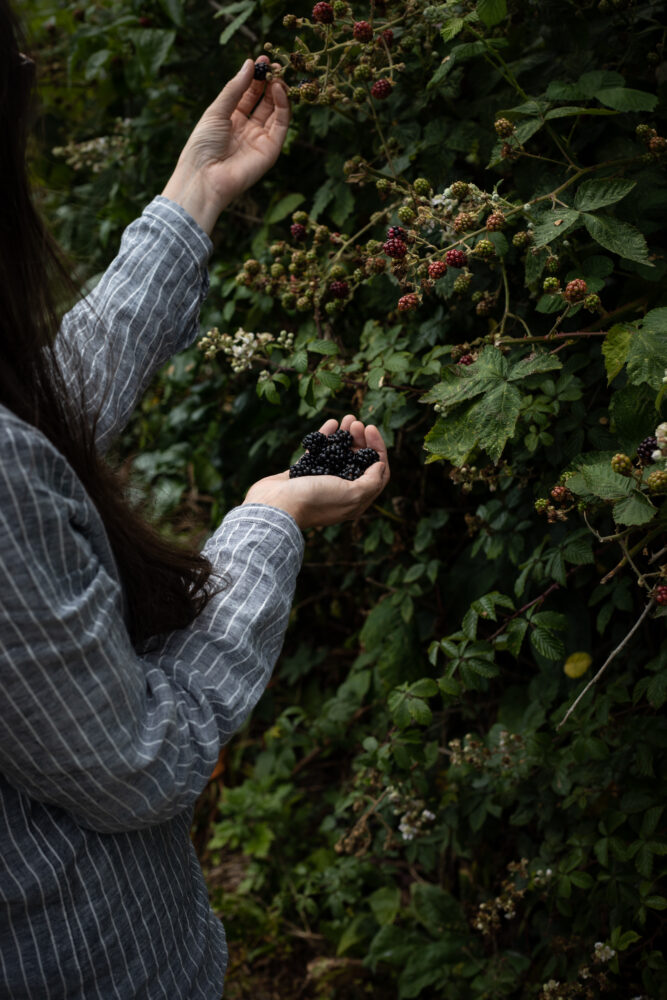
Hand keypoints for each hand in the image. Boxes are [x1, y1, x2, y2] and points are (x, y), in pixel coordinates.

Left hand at [162, 56, 289, 233]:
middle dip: (269, 81)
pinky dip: (283, 106)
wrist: (205, 177)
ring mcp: (260, 138)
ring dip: (278, 91)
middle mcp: (248, 128)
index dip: (255, 77)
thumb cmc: (203, 145)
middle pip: (264, 101)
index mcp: (231, 118)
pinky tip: (278, 89)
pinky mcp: (271, 149)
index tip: (261, 58)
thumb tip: (249, 64)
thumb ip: (235, 88)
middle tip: (273, 63)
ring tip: (277, 73)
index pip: (248, 94)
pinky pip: (281, 124)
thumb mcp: (216, 110)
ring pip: (276, 111)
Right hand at [242, 416, 389, 529]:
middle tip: (357, 423)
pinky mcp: (305, 472)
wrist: (276, 505)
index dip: (377, 449)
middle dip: (361, 440)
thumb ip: (371, 481)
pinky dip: (326, 437)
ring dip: (346, 435)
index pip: (377, 473)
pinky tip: (332, 423)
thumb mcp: (352, 495)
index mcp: (356, 500)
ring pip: (340, 454)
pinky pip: (320, 452)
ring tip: (348, 417)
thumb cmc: (315, 501)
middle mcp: (341, 490)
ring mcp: (323, 480)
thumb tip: (380, 465)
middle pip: (358, 461)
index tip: (371, 429)